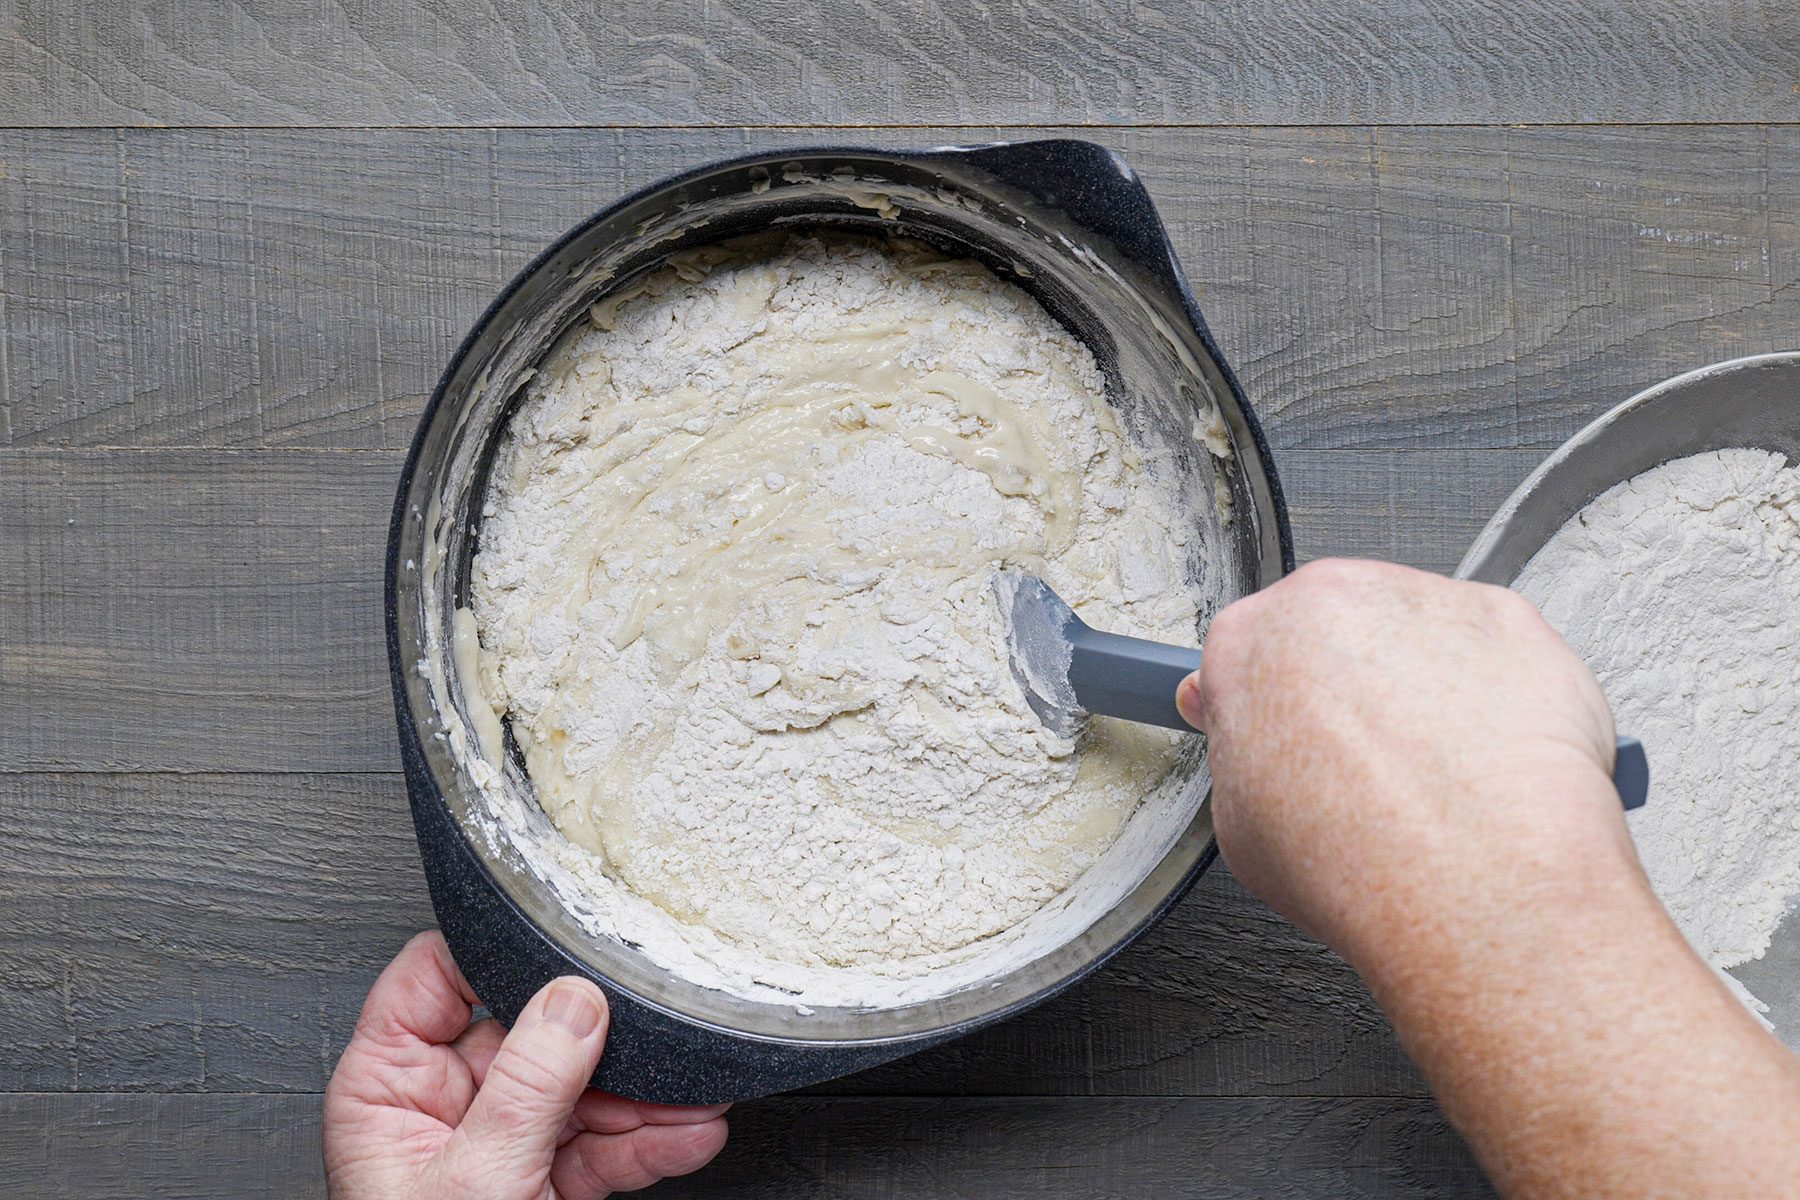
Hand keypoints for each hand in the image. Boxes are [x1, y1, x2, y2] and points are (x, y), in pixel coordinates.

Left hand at [324, 931, 727, 1198]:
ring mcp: (492, 1144)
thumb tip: (573, 1001)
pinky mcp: (536, 1182)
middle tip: (655, 1027)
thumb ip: (526, 1085)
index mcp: (387, 1087)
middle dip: (601, 1037)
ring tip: (695, 1093)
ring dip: (643, 1095)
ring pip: (576, 1090)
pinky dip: (647, 1141)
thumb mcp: (476, 1179)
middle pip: (526, 1031)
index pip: (433, 977)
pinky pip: (597, 1145)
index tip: (561, 939)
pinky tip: (687, 1131)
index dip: (495, 950)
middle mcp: (438, 1106)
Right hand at [1175, 558, 1633, 969]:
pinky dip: (1491, 690)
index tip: (1289, 729)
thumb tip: (1253, 741)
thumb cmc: (1360, 862)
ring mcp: (1422, 603)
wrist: (1473, 882)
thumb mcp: (1238, 823)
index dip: (1272, 698)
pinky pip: (1489, 647)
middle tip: (1363, 759)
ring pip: (1413, 631)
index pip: (1250, 649)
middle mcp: (1332, 602)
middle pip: (1331, 626)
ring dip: (1418, 682)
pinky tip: (1481, 754)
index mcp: (1250, 640)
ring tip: (1429, 768)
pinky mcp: (1506, 619)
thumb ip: (1240, 751)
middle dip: (1346, 682)